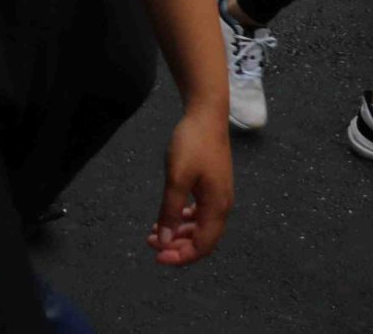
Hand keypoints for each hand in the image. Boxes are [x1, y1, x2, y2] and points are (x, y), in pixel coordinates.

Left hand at [148, 106, 232, 266]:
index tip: (158, 256)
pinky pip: (199, 212)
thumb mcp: (177, 178)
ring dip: (178, 232)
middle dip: (177, 246)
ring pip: (199, 226)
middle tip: (150, 243)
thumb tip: (163, 240)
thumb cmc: (192, 144)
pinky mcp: (211, 185)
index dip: (181, 256)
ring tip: (154, 231)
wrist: (206, 115)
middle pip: (202, 239)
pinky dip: (183, 218)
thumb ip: (170, 210)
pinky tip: (168, 215)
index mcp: (217, 208)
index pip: (203, 246)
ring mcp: (218, 195)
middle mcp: (221, 206)